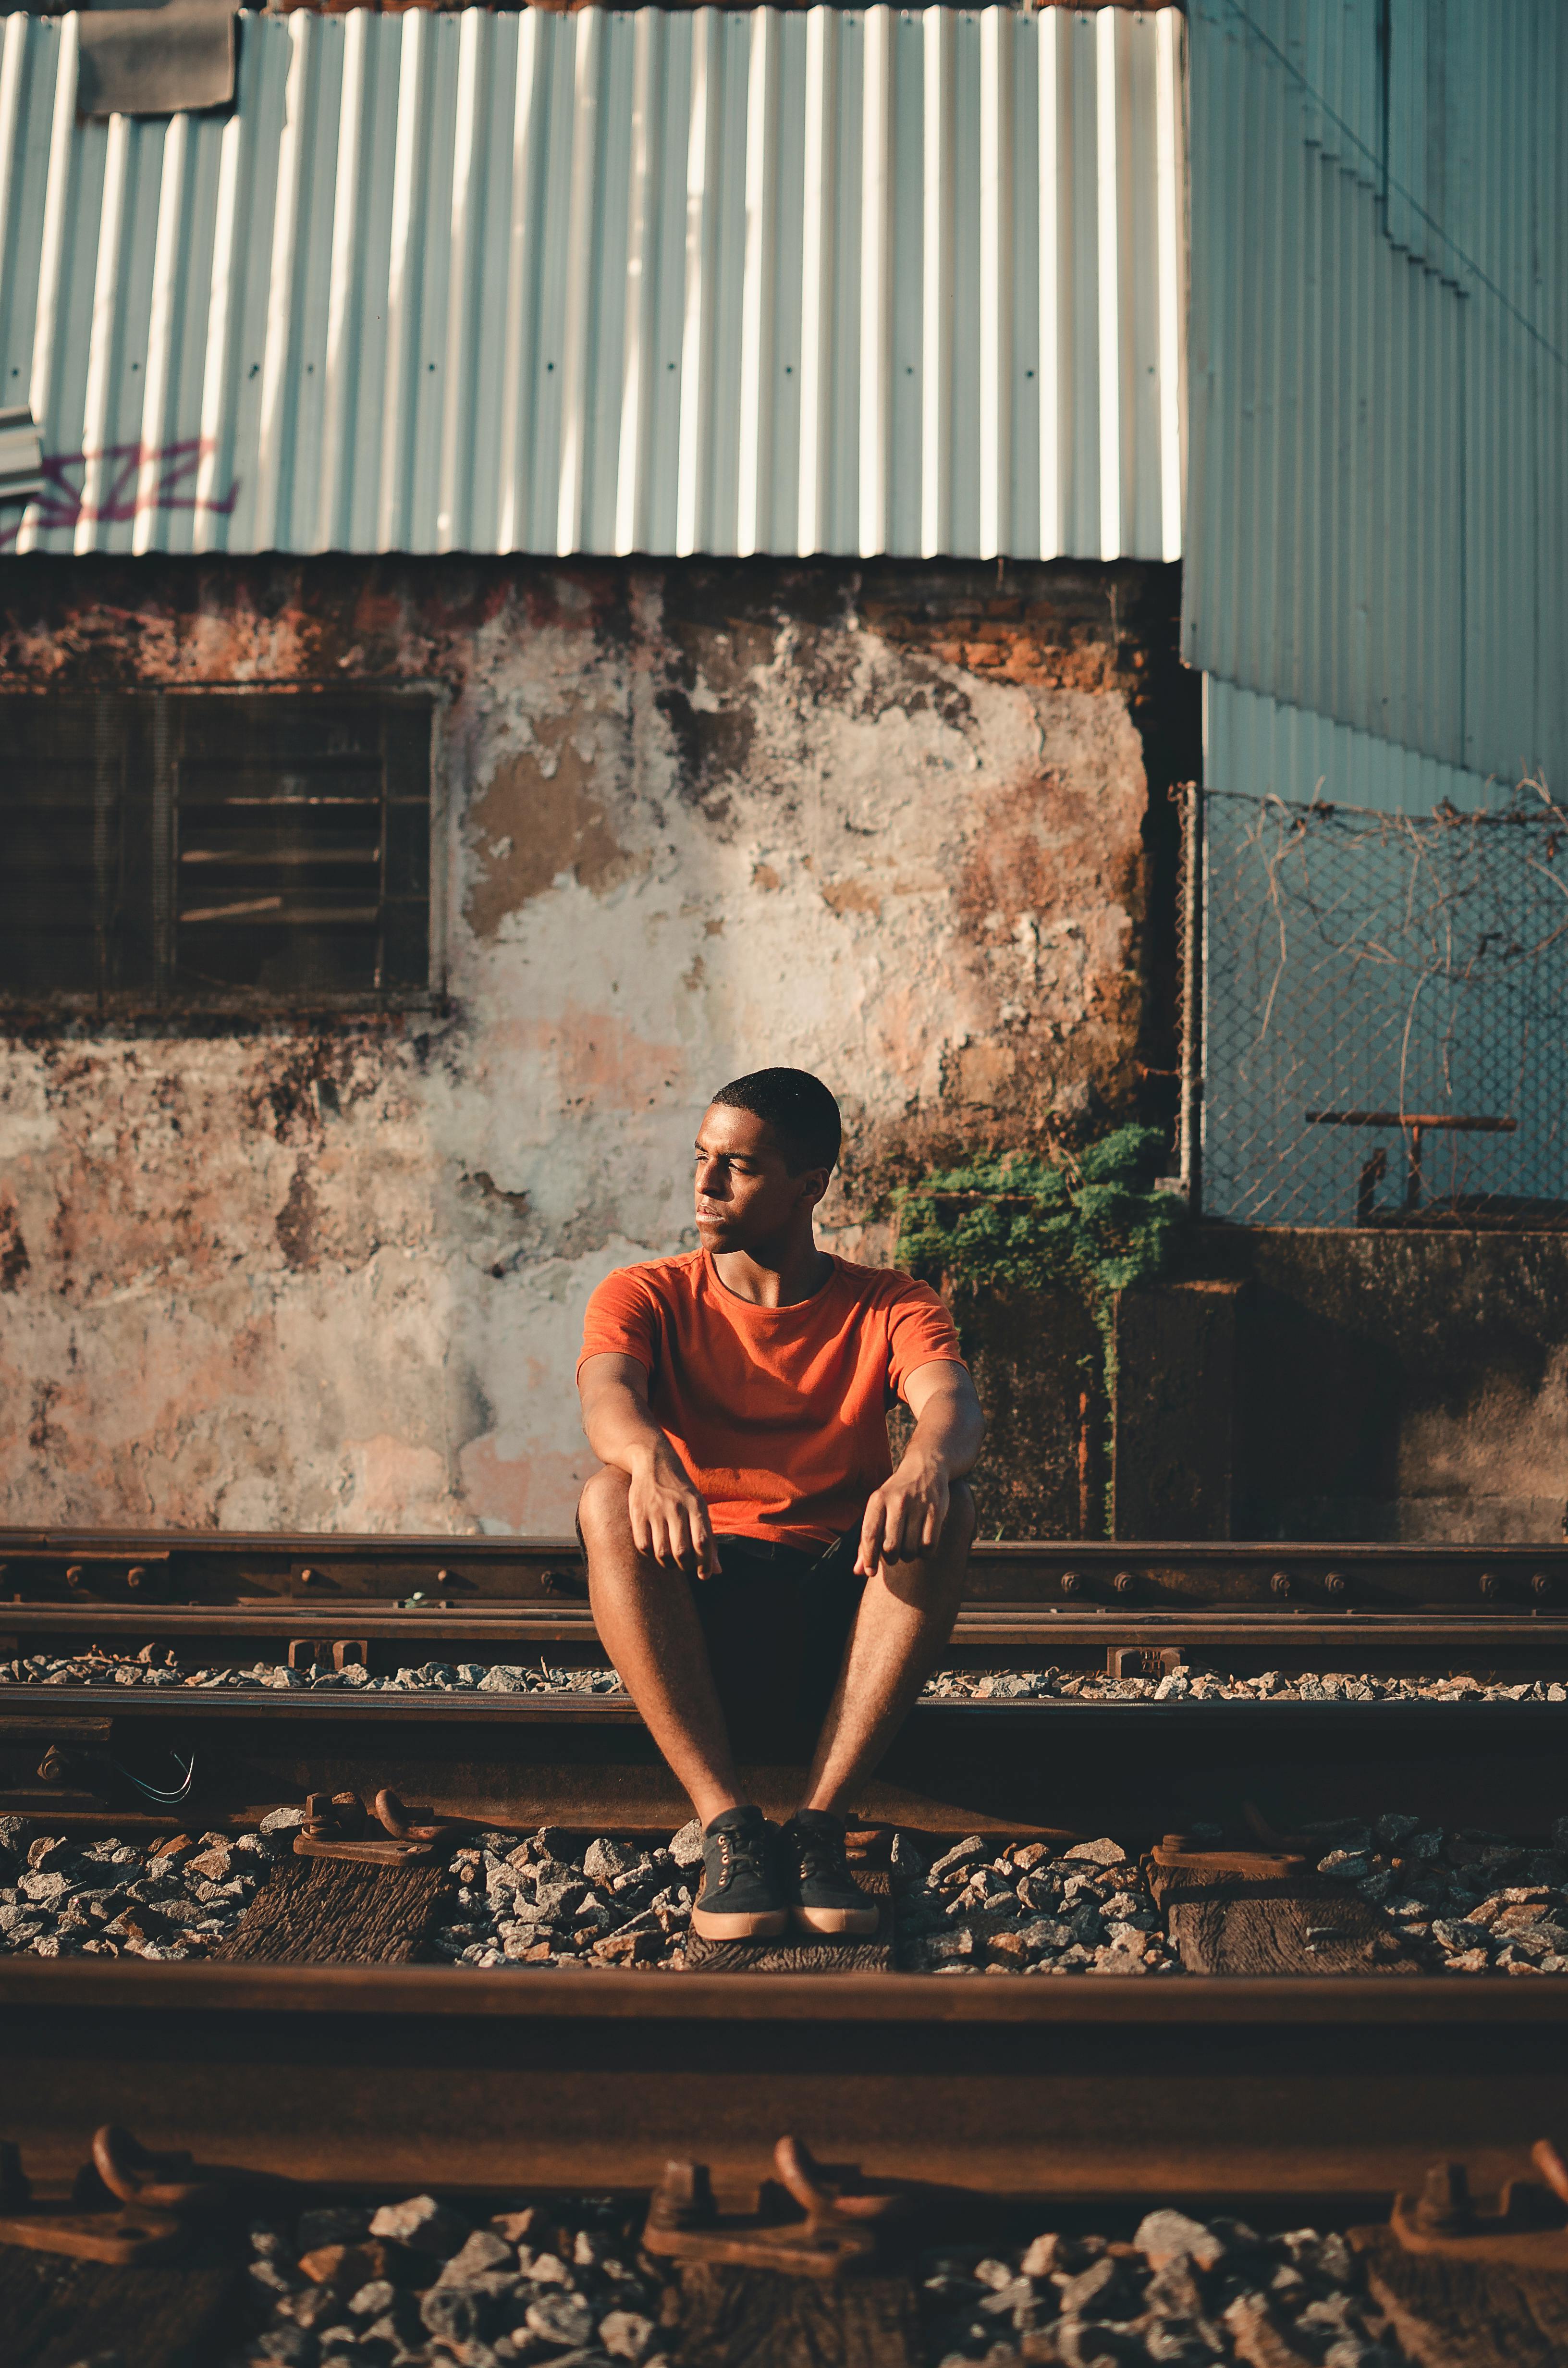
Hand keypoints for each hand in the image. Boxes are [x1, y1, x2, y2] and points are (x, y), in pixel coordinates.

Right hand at [628, 1452, 721, 1578]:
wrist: (654, 1462)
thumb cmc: (682, 1492)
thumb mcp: (699, 1508)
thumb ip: (709, 1539)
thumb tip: (717, 1571)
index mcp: (696, 1506)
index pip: (702, 1543)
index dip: (704, 1564)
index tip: (704, 1576)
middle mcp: (676, 1508)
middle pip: (682, 1552)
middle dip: (685, 1566)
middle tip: (685, 1566)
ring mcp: (655, 1510)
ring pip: (662, 1553)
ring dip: (668, 1564)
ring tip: (671, 1561)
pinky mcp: (638, 1512)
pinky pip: (643, 1545)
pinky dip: (650, 1554)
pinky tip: (655, 1549)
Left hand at [856, 1456, 950, 1577]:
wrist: (925, 1468)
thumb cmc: (896, 1495)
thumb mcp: (878, 1509)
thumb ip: (866, 1540)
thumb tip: (857, 1571)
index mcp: (878, 1500)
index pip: (870, 1535)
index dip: (869, 1559)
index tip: (870, 1572)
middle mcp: (897, 1501)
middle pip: (890, 1547)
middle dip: (890, 1559)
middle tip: (893, 1555)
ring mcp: (918, 1505)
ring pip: (911, 1550)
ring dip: (908, 1556)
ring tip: (907, 1548)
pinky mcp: (936, 1511)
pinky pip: (929, 1545)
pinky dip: (925, 1553)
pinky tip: (922, 1546)